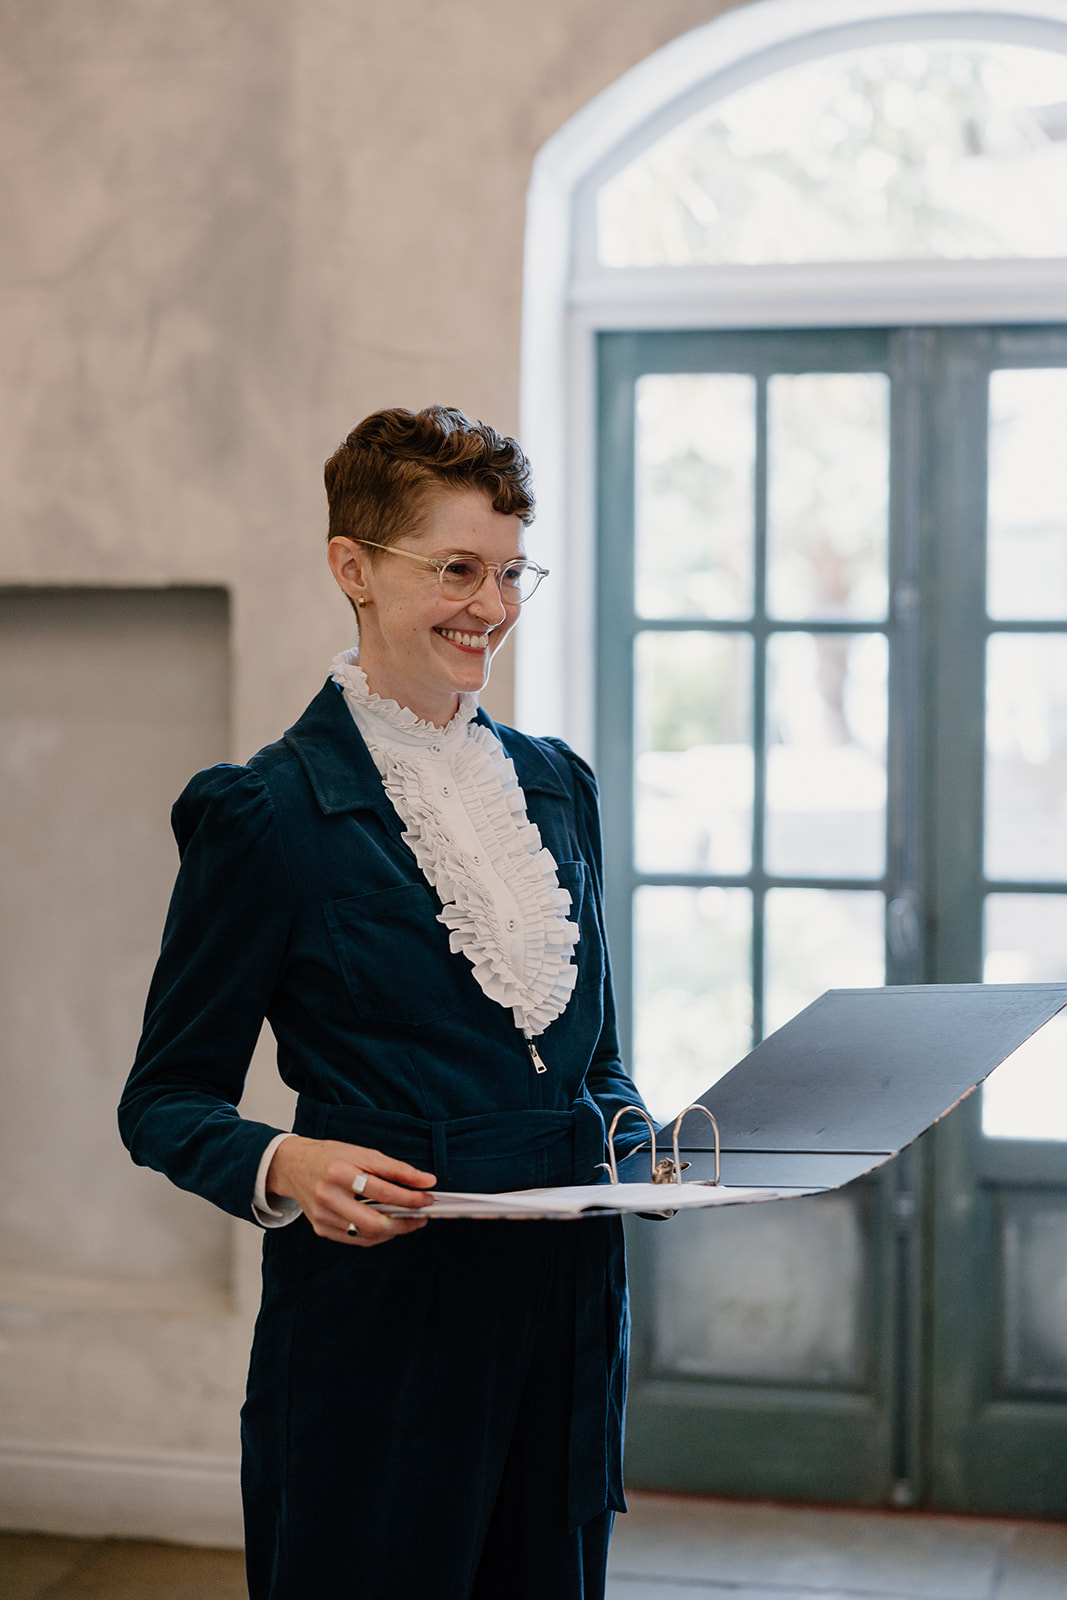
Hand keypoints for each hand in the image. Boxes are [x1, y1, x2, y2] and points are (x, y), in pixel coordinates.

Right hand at [266, 1136, 435, 1247]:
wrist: (294, 1166)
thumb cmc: (331, 1157)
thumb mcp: (362, 1153)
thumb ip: (394, 1168)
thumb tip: (426, 1181)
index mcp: (339, 1172)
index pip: (382, 1190)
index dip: (409, 1196)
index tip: (428, 1197)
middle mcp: (328, 1196)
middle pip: (374, 1221)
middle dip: (404, 1222)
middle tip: (423, 1216)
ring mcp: (322, 1216)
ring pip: (366, 1234)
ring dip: (393, 1231)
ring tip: (408, 1221)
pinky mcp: (320, 1228)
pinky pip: (355, 1239)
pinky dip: (376, 1235)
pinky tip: (387, 1226)